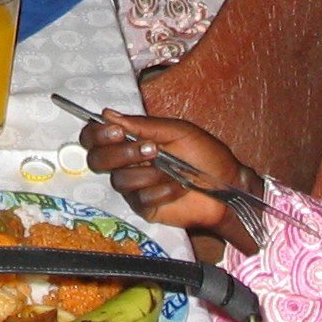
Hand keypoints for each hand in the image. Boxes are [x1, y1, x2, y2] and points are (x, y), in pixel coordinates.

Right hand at [80, 108, 248, 239]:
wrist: (227, 185)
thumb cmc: (205, 154)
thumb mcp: (177, 131)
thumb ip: (142, 125)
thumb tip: (106, 114)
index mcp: (130, 140)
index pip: (94, 137)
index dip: (95, 134)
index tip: (115, 131)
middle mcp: (126, 163)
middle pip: (97, 160)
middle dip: (121, 154)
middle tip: (150, 150)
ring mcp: (134, 186)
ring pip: (120, 180)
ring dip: (150, 173)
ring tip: (174, 171)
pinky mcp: (143, 207)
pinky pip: (140, 198)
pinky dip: (162, 191)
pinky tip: (179, 188)